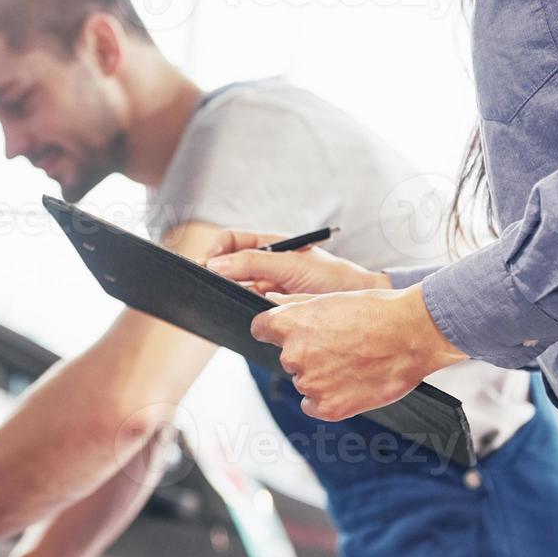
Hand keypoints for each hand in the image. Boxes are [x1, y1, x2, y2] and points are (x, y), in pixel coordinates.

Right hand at [205, 229, 390, 295]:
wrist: (357, 302)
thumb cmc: (331, 278)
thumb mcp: (291, 266)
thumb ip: (254, 262)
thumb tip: (214, 265)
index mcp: (270, 246)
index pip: (230, 241)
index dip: (214, 251)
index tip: (204, 266)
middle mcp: (265, 264)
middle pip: (228, 264)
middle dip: (212, 274)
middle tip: (200, 287)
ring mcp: (267, 286)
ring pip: (234, 287)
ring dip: (223, 293)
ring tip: (212, 302)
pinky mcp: (270, 308)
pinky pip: (245, 306)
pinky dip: (235, 309)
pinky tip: (230, 315)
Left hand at [250, 286, 464, 420]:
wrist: (414, 333)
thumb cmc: (378, 310)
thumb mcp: (332, 297)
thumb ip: (295, 304)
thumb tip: (270, 301)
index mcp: (290, 323)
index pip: (261, 329)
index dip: (275, 329)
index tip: (290, 332)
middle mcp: (294, 354)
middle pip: (288, 358)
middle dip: (308, 353)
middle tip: (341, 346)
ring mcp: (311, 383)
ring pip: (305, 381)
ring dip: (322, 376)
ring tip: (354, 362)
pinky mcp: (328, 408)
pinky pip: (314, 405)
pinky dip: (330, 398)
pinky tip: (352, 383)